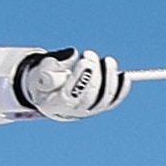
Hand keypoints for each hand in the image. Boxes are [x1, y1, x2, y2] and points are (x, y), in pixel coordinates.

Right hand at [13, 48, 129, 120]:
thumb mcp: (41, 70)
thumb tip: (72, 54)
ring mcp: (88, 111)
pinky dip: (121, 89)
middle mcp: (72, 112)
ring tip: (108, 60)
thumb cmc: (44, 79)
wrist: (48, 93)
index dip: (80, 78)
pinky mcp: (99, 107)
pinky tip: (125, 76)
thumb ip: (53, 63)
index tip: (84, 60)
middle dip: (94, 74)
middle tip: (90, 54)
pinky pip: (113, 100)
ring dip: (110, 78)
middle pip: (90, 97)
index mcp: (54, 105)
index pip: (70, 95)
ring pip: (104, 99)